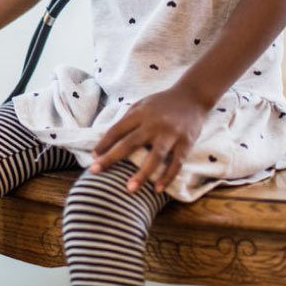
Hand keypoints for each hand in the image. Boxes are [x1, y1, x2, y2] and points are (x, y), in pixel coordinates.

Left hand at [90, 85, 209, 193]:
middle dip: (111, 158)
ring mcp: (170, 134)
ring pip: (155, 156)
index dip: (104, 143)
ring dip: (142, 174)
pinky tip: (157, 189)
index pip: (117, 129)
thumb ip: (128, 119)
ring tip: (129, 189)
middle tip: (95, 171)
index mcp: (140, 113)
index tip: (93, 156)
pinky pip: (176, 163)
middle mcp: (154, 123)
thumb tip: (108, 138)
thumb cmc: (162, 103)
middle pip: (130, 143)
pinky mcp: (186, 143)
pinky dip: (167, 177)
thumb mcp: (142, 105)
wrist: (192, 96)